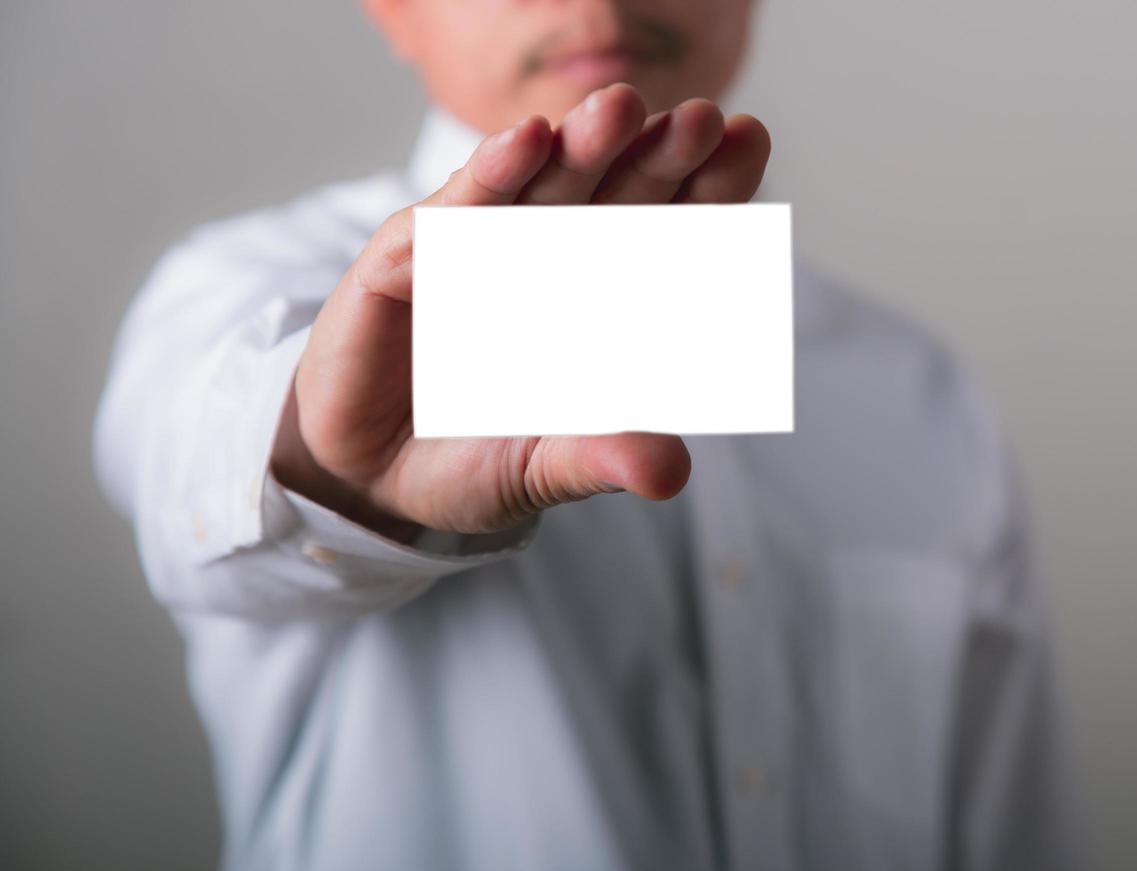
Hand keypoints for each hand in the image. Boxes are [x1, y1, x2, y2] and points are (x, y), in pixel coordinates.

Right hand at [272, 84, 770, 538]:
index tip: (748, 141)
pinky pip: (458, 211)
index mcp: (608, 297)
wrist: (374, 479)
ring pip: (545, 185)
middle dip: (657, 156)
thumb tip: (670, 474)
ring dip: (581, 147)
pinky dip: (492, 175)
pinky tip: (526, 141)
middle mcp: (554, 258)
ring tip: (618, 111)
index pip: (671, 231)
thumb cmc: (480, 458)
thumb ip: (601, 459)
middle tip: (697, 119)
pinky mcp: (410, 257)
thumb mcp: (545, 467)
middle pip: (618, 193)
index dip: (710, 186)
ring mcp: (483, 249)